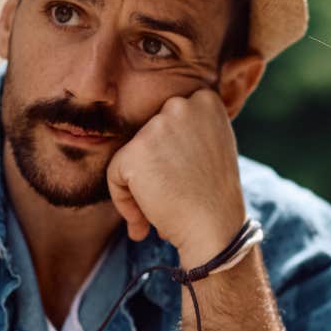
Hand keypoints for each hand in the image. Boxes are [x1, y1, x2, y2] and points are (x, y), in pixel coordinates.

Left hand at [107, 90, 244, 256]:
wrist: (215, 230)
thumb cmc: (215, 196)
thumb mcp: (215, 145)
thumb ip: (190, 129)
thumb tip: (153, 134)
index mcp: (205, 100)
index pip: (169, 119)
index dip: (173, 153)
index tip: (186, 177)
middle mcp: (180, 105)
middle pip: (149, 135)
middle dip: (155, 166)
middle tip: (174, 194)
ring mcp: (157, 126)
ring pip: (132, 155)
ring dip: (141, 184)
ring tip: (162, 208)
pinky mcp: (135, 151)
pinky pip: (115, 175)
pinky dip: (125, 201)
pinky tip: (145, 221)